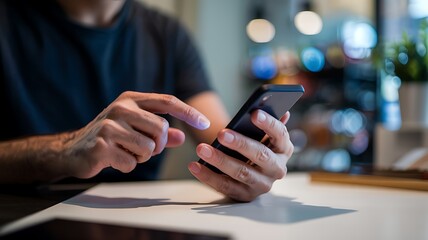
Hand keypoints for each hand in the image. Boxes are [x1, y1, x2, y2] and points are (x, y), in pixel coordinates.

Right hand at [62, 91, 209, 178]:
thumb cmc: (109, 137)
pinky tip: (113, 159)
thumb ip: (159, 133)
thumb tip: (182, 137)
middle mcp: (121, 107)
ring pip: (149, 148)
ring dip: (141, 157)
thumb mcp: (135, 129)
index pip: (167, 101)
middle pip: (161, 129)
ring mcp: (110, 126)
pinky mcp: (101, 145)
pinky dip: (127, 166)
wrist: (72, 150)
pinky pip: (132, 163)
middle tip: (141, 148)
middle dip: (157, 145)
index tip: (206, 124)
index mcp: (130, 99)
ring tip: (125, 152)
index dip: (189, 113)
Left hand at [188, 110, 292, 201]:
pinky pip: (225, 186)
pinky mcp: (245, 195)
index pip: (280, 134)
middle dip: (240, 143)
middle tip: (221, 132)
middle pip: (261, 155)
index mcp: (284, 148)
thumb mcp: (262, 134)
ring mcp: (262, 184)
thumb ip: (267, 121)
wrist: (249, 170)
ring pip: (242, 172)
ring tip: (202, 148)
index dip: (269, 124)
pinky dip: (208, 176)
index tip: (254, 113)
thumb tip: (274, 106)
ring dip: (220, 160)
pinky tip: (194, 165)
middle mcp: (277, 168)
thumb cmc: (255, 145)